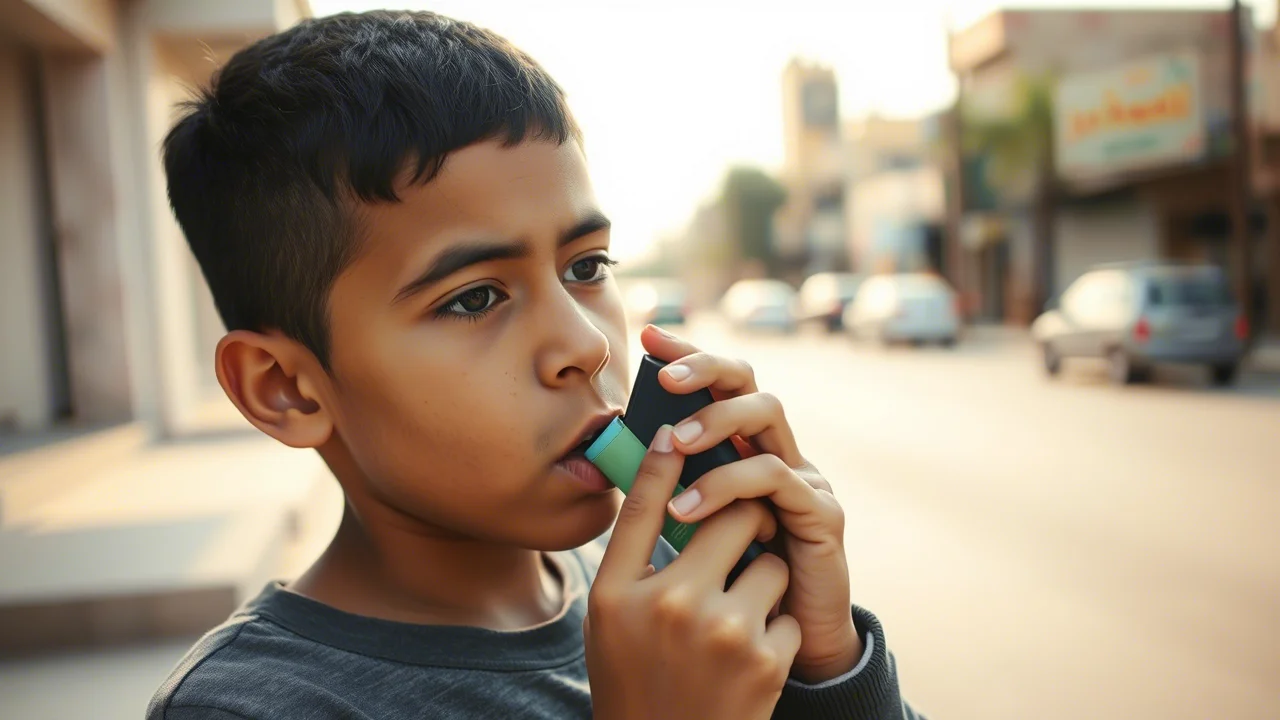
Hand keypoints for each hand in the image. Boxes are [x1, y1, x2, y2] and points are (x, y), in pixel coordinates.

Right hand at [586, 426, 800, 719]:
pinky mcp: (768, 661)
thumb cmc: (633, 672)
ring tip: (735, 615)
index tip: (682, 431)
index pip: (646, 505)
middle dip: (746, 520)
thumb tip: (663, 459)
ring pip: (770, 564)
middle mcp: (672, 606)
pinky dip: (775, 629)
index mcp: (621, 593)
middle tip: (741, 532)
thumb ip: (632, 542)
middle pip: (736, 518)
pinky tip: (747, 658)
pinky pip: (787, 612)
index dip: (668, 461)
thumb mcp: (612, 612)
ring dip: (762, 581)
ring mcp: (726, 633)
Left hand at [640, 325, 861, 683]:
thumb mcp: (687, 533)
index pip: (720, 384)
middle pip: (750, 382)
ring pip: (767, 417)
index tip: (649, 335)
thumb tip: (609, 452)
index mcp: (743, 450)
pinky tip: (689, 509)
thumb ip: (663, 491)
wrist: (787, 649)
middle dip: (706, 370)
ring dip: (716, 423)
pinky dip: (729, 485)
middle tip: (664, 380)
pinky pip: (777, 478)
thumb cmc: (729, 589)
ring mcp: (805, 478)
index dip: (689, 355)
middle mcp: (778, 451)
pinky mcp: (822, 513)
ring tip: (675, 445)